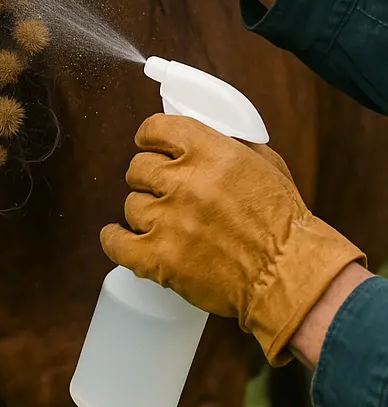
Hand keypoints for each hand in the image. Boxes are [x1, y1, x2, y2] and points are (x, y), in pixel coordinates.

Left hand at [101, 113, 365, 364]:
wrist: (292, 278)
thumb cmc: (283, 223)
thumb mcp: (264, 164)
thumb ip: (227, 142)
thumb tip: (194, 134)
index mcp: (211, 152)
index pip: (155, 128)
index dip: (150, 137)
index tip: (149, 145)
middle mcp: (186, 182)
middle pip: (138, 168)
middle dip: (149, 178)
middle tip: (164, 191)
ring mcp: (170, 221)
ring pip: (132, 205)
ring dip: (144, 213)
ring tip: (166, 224)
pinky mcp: (161, 259)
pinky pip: (116, 243)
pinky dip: (114, 240)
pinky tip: (120, 238)